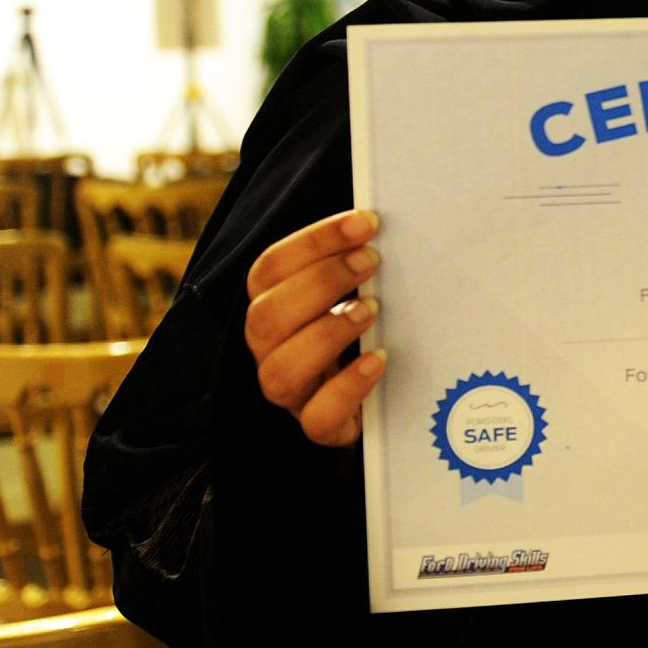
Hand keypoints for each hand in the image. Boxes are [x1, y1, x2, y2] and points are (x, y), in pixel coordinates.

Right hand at [244, 209, 386, 446]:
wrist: (381, 392)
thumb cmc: (364, 325)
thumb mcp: (356, 289)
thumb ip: (358, 261)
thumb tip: (384, 224)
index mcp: (272, 305)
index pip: (270, 268)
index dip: (314, 241)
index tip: (366, 223)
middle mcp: (270, 349)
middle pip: (264, 317)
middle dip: (320, 282)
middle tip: (371, 261)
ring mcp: (292, 391)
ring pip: (278, 373)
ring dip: (326, 334)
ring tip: (371, 310)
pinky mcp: (320, 425)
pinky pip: (317, 419)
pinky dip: (348, 388)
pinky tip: (378, 360)